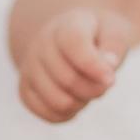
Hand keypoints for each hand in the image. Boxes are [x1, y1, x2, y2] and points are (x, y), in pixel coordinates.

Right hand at [17, 8, 131, 121]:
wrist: (70, 38)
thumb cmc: (98, 37)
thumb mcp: (115, 33)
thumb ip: (114, 48)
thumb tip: (107, 67)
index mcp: (66, 25)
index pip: (73, 43)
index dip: (94, 66)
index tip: (111, 79)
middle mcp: (42, 44)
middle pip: (69, 80)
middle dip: (95, 89)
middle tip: (105, 83)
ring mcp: (30, 68)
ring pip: (58, 101)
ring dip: (82, 103)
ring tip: (89, 90)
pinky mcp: (25, 89)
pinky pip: (48, 114)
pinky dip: (68, 114)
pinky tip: (76, 100)